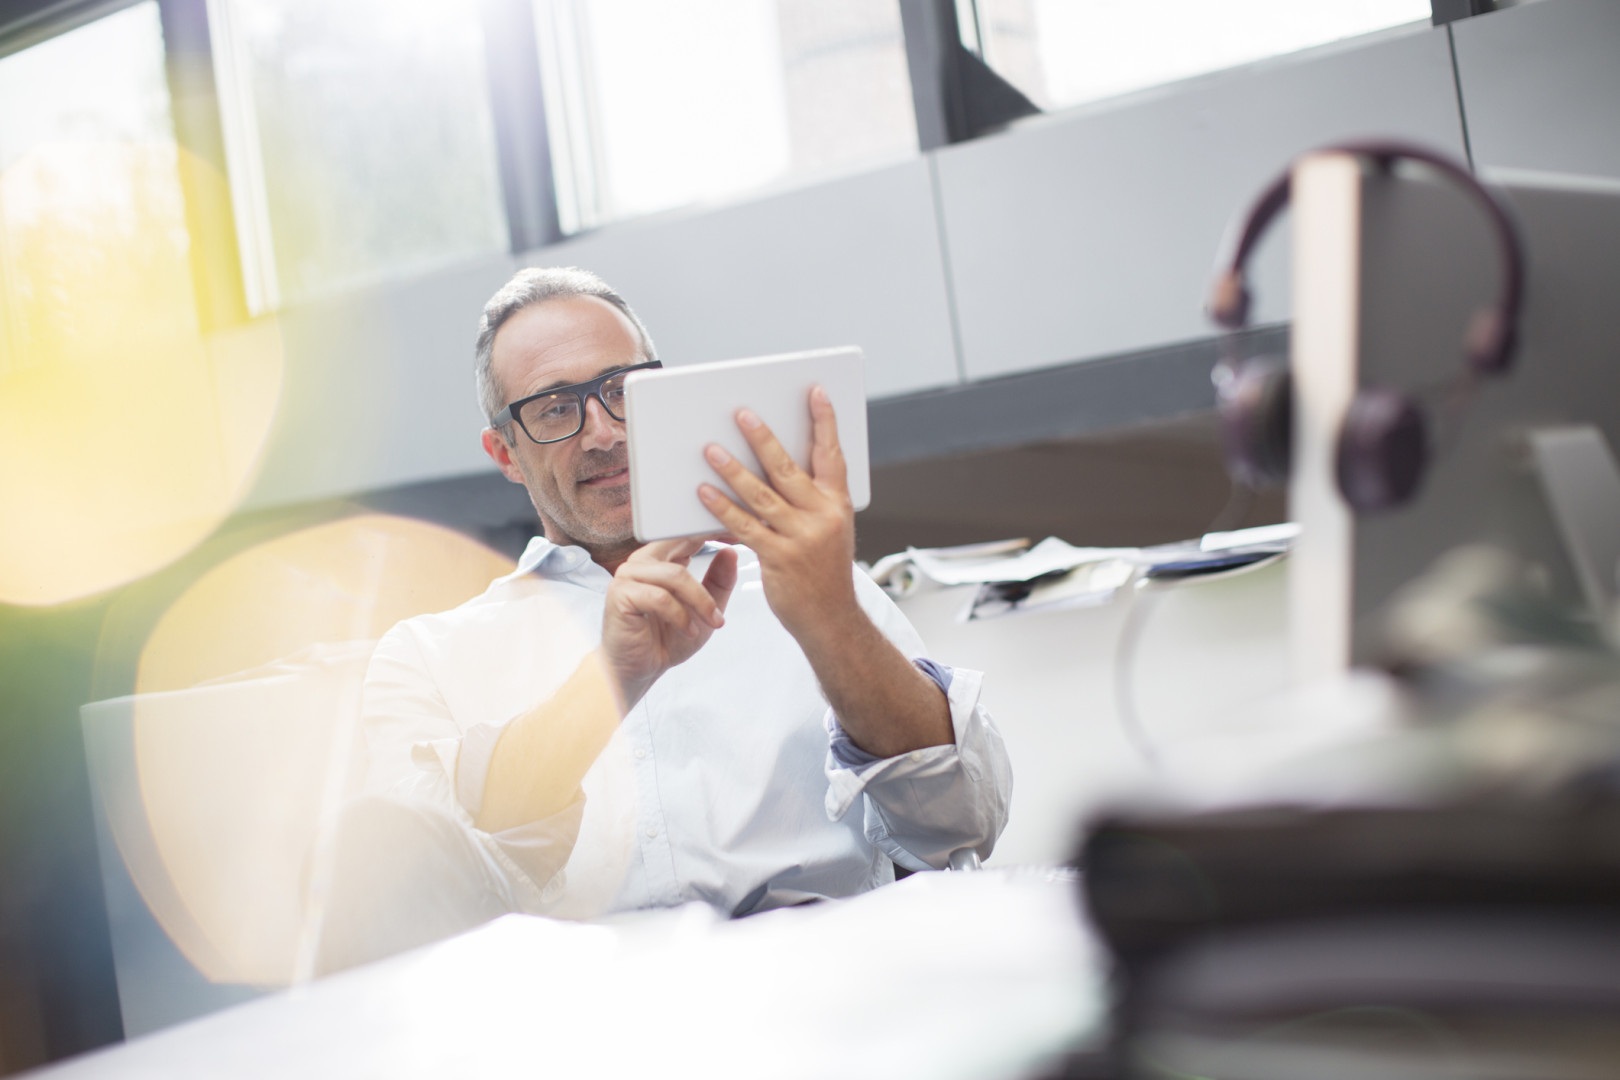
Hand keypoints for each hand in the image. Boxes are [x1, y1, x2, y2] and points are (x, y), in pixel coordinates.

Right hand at [602, 538, 737, 709]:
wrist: (638, 671)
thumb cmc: (666, 639)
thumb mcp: (704, 609)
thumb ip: (718, 581)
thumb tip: (732, 551)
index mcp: (660, 558)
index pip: (687, 534)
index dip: (714, 530)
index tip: (742, 532)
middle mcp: (642, 562)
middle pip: (682, 544)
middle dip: (713, 546)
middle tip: (742, 546)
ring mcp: (628, 576)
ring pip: (675, 575)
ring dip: (701, 601)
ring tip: (713, 622)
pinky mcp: (620, 595)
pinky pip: (659, 598)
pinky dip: (680, 616)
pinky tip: (689, 630)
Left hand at [698, 386, 858, 643]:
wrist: (831, 620)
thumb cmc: (824, 572)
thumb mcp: (830, 530)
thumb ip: (809, 501)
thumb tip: (776, 466)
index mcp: (838, 504)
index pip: (833, 455)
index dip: (825, 422)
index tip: (815, 392)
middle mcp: (823, 516)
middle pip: (788, 468)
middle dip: (763, 437)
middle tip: (741, 413)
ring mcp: (801, 538)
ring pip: (761, 495)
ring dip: (732, 469)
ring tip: (711, 448)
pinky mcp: (779, 558)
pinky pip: (745, 526)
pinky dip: (722, 508)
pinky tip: (704, 492)